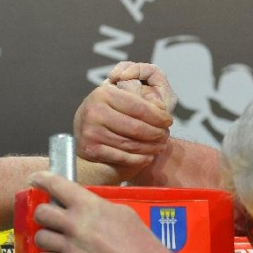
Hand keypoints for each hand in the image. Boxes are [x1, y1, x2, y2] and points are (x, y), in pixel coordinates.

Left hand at [29, 171, 173, 252]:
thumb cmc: (142, 243)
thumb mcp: (123, 213)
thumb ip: (99, 207)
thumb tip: (87, 204)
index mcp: (90, 205)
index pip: (57, 185)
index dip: (42, 180)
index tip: (35, 180)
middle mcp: (76, 223)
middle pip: (41, 212)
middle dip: (43, 216)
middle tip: (50, 221)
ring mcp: (70, 247)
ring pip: (40, 237)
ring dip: (45, 240)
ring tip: (54, 243)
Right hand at [74, 62, 174, 176]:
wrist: (83, 133)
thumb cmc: (107, 115)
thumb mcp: (119, 99)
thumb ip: (140, 99)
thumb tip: (162, 109)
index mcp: (104, 94)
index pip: (139, 107)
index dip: (158, 116)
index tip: (169, 120)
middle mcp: (95, 111)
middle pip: (137, 127)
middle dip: (157, 133)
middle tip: (166, 135)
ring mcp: (91, 131)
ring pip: (131, 144)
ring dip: (150, 147)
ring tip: (160, 146)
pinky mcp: (90, 149)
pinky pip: (123, 157)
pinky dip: (139, 159)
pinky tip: (148, 156)